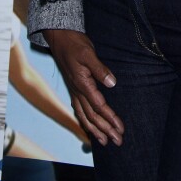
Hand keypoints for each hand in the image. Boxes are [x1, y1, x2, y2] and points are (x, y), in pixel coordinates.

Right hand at [43, 29, 123, 146]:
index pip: (99, 106)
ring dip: (95, 130)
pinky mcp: (74, 89)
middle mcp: (77, 91)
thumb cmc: (75, 45)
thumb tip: (112, 83)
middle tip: (118, 141)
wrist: (60, 38)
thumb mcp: (88, 53)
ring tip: (105, 142)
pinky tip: (90, 128)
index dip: (110, 118)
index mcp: (82, 84)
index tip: (120, 128)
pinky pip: (79, 111)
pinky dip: (85, 122)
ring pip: (84, 116)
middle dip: (105, 130)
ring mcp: (74, 91)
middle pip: (92, 116)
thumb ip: (100, 69)